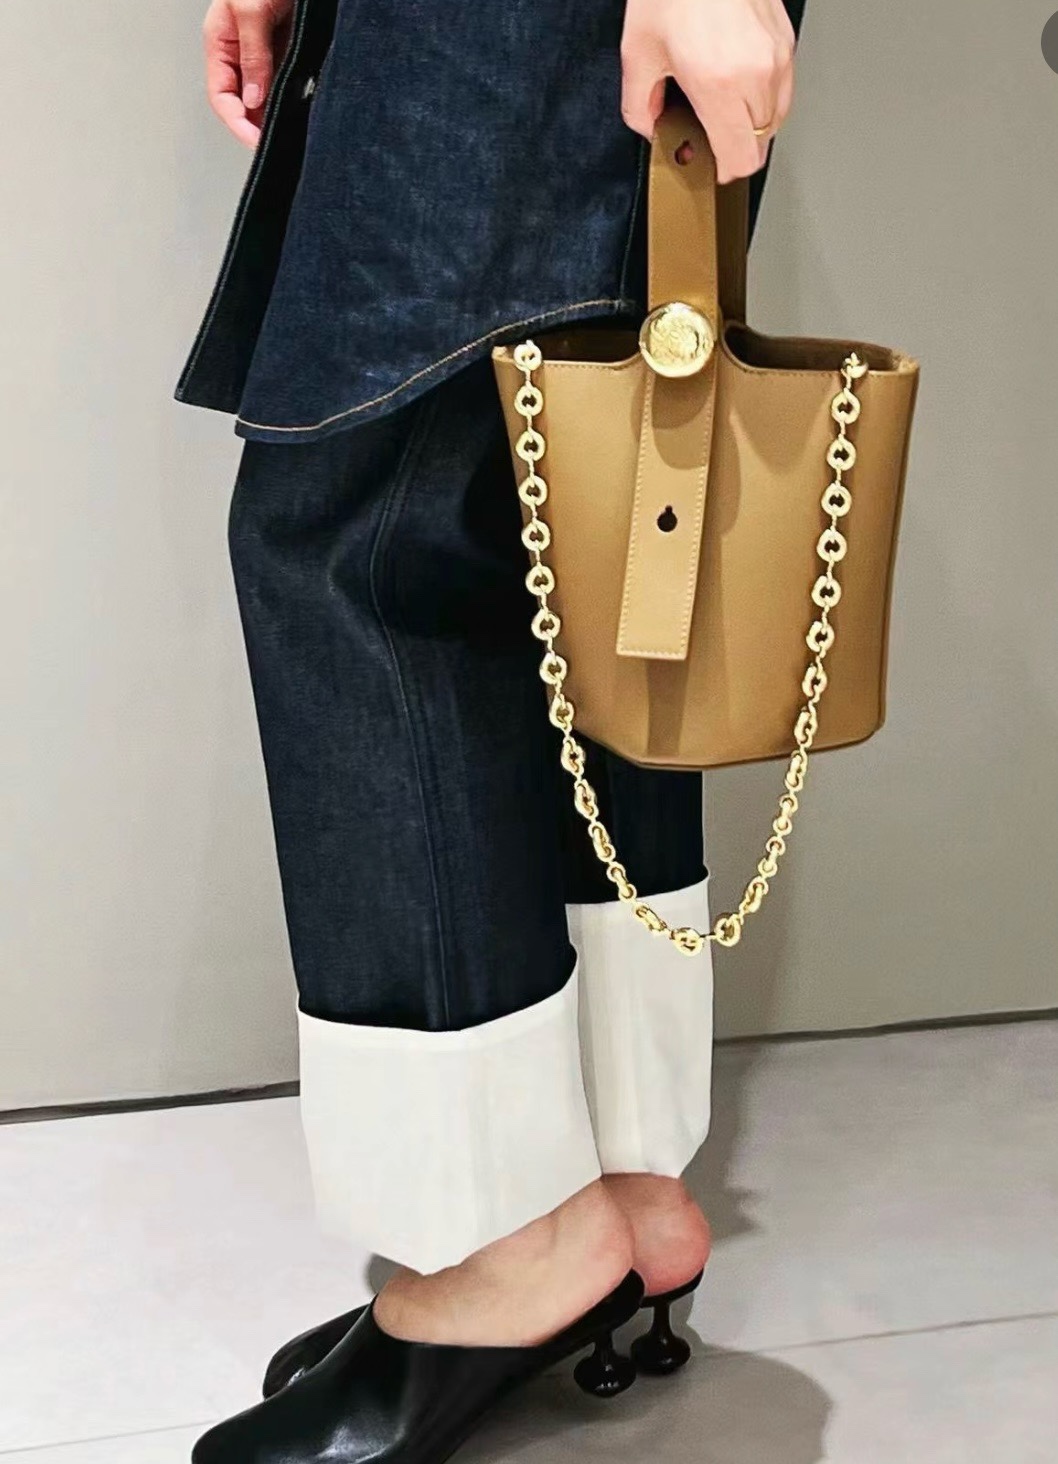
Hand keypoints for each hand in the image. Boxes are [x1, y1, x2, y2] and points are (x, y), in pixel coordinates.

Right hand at [203, 0, 294, 147]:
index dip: (237, 123)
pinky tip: (303, 110)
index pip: (222, 96)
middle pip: (244, 102)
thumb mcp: (253, 9)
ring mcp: (264, 52)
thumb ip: (253, 54)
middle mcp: (240, 51)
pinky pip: (286, 82)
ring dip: (276, 116)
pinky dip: (293, 99)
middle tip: (278, 145)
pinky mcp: (287, 50)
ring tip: (293, 134)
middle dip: (257, 126)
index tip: (257, 142)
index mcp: (220, 41)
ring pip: (266, 96)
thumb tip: (254, 98)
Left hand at [621, 0, 795, 181]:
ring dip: (751, 122)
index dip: (727, 173)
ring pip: (775, 117)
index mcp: (719, 85)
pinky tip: (737, 82)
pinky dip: (763, 95)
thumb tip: (651, 128)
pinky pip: (783, 87)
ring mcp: (777, 55)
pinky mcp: (786, 39)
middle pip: (760, 143)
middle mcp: (756, 73)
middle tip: (709, 132)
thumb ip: (639, 106)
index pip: (742, 159)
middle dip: (735, 146)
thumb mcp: (638, 53)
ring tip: (722, 105)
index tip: (714, 169)